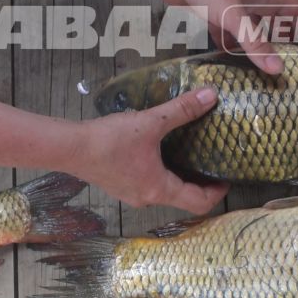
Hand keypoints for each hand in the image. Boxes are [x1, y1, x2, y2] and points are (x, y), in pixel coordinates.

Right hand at [78, 87, 227, 212]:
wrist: (71, 147)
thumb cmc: (110, 140)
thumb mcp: (150, 122)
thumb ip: (182, 109)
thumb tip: (211, 95)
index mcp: (160, 189)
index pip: (199, 202)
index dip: (217, 192)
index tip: (227, 178)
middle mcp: (148, 198)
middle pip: (184, 199)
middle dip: (200, 184)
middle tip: (211, 163)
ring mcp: (132, 195)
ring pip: (165, 193)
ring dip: (180, 179)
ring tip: (188, 156)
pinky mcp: (119, 186)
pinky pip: (149, 185)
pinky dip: (162, 175)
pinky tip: (159, 154)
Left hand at [163, 0, 297, 75]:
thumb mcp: (233, 14)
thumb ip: (255, 41)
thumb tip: (279, 69)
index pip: (295, 8)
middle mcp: (251, 1)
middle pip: (275, 22)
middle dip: (284, 42)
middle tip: (291, 67)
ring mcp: (231, 7)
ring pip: (250, 31)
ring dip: (256, 48)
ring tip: (264, 74)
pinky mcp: (211, 14)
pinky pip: (226, 34)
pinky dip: (230, 48)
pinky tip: (231, 66)